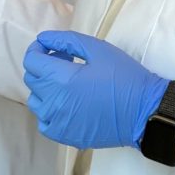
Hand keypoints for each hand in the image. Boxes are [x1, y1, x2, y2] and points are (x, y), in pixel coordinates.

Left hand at [23, 30, 167, 149]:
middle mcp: (53, 103)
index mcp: (60, 79)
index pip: (31, 60)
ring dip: (45, 87)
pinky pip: (44, 121)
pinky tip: (67, 102)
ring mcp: (57, 122)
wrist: (143, 112)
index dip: (37, 48)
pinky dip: (49, 109)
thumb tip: (43, 39)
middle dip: (43, 64)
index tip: (50, 46)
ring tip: (67, 81)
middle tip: (65, 59)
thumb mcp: (97, 48)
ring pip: (36, 100)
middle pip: (32, 79)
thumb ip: (66, 40)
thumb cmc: (123, 76)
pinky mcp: (64, 136)